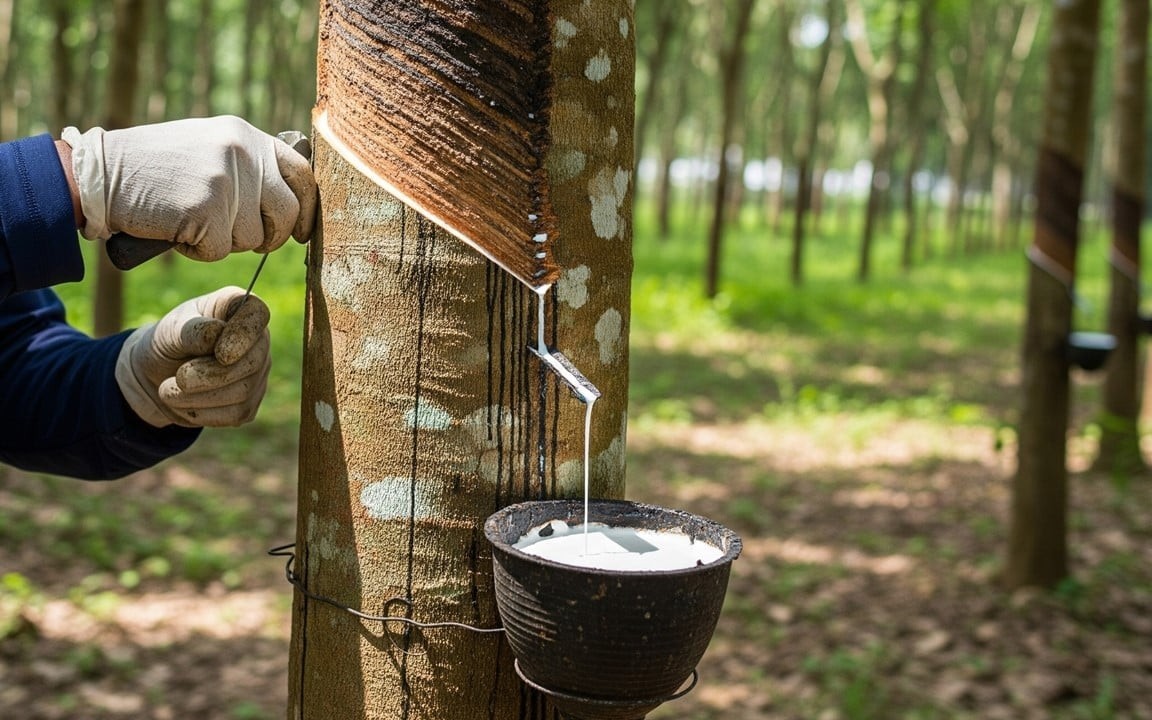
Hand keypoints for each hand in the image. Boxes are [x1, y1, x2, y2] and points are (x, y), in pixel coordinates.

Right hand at [62, 116, 317, 260]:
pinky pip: (220, 252)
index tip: (303, 231)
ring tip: (191, 221)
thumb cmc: (154, 168)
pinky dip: (197, 251)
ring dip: (224, 243)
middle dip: (269, 237)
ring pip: (253, 238)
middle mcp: (243, 153)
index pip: (302, 173)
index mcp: (247, 136)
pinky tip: (176, 230)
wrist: (100, 173)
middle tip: (242, 240)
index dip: (307, 208)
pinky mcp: (207, 210)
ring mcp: (226, 181)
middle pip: (286, 214)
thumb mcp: (209, 148)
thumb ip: (249, 166)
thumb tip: (291, 202)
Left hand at [115, 287, 271, 427]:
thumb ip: (192, 329)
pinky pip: (235, 413)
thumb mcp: (170, 330)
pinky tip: (182, 402)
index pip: (256, 314)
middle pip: (252, 361)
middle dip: (211, 374)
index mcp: (238, 309)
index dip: (243, 335)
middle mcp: (257, 340)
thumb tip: (217, 333)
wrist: (154, 376)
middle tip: (179, 377)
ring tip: (167, 390)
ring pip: (242, 392)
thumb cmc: (167, 343)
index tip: (220, 354)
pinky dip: (202, 412)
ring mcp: (257, 374)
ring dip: (198, 396)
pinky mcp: (248, 404)